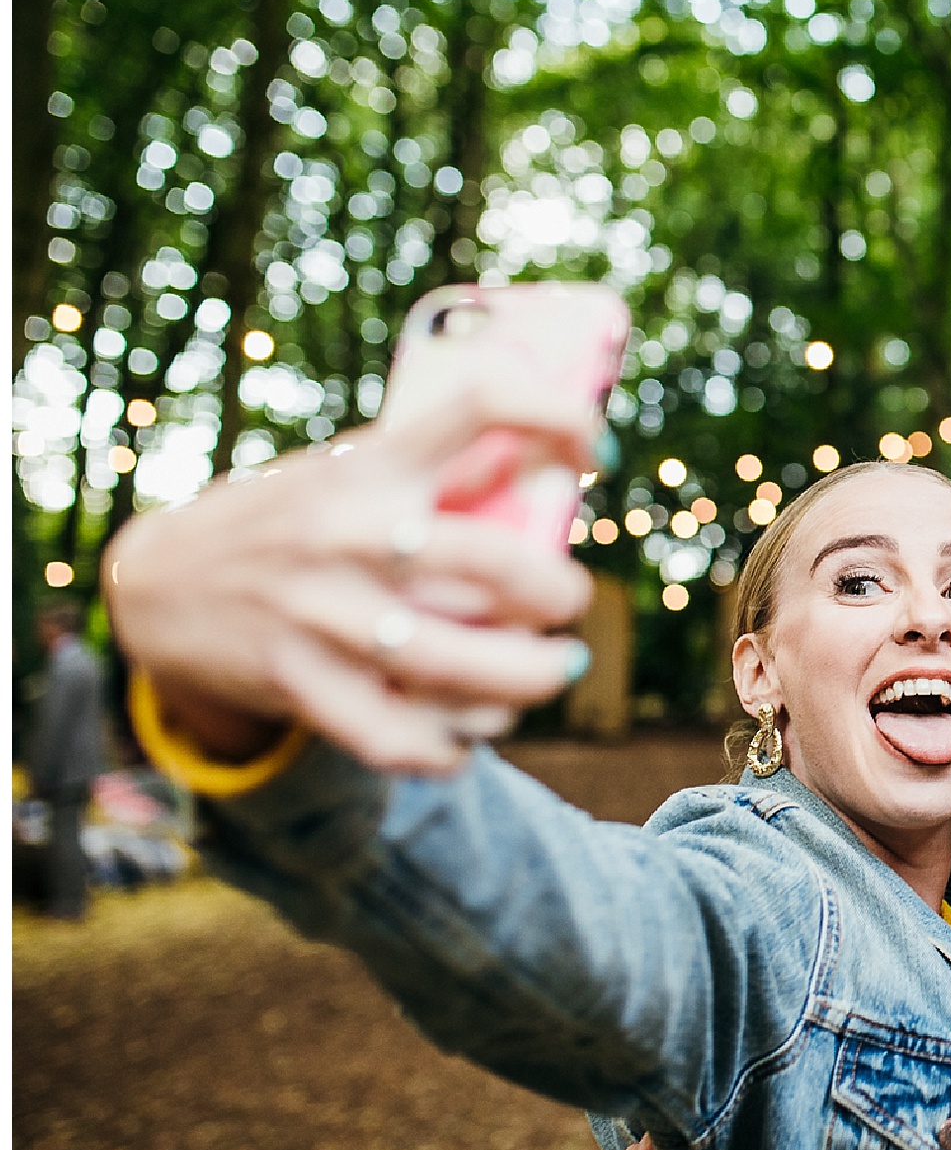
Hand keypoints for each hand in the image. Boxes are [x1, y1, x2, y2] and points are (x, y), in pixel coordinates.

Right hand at [104, 372, 595, 774]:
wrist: (154, 583)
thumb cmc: (289, 523)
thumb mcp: (349, 476)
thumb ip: (438, 476)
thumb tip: (555, 474)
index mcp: (371, 464)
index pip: (483, 404)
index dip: (562, 416)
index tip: (598, 454)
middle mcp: (349, 533)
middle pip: (498, 563)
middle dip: (558, 593)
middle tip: (567, 602)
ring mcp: (321, 611)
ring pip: (459, 664)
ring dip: (529, 678)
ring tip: (551, 672)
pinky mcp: (298, 681)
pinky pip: (395, 733)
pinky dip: (448, 746)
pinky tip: (470, 737)